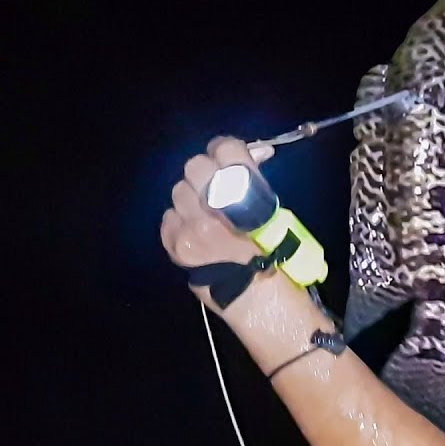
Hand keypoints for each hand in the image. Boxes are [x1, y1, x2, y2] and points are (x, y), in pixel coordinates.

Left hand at [160, 136, 275, 273]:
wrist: (257, 296)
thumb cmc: (275, 252)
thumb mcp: (275, 209)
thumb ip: (255, 179)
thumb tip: (256, 151)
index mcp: (245, 194)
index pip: (226, 148)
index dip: (225, 149)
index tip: (228, 156)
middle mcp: (214, 206)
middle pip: (195, 165)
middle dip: (205, 172)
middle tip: (214, 184)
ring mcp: (191, 226)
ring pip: (178, 190)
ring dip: (191, 196)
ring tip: (205, 211)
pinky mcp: (175, 244)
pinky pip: (169, 216)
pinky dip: (181, 219)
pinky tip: (195, 229)